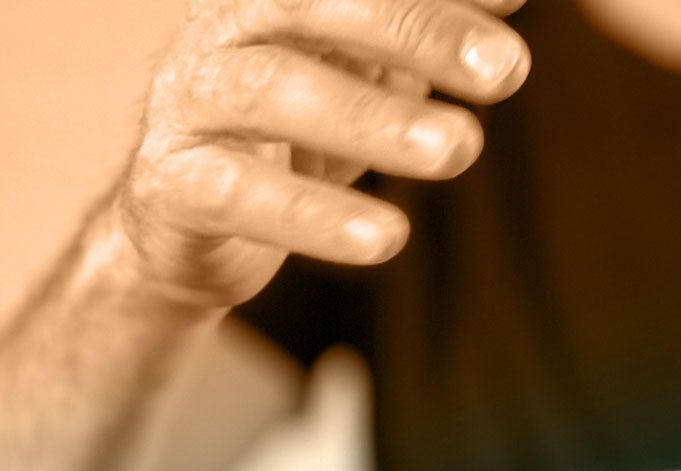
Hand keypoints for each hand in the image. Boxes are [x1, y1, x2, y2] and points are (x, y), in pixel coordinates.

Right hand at [108, 0, 529, 306]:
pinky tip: (388, 237)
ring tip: (461, 148)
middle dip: (418, 29)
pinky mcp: (173, 182)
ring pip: (272, 90)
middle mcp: (228, 21)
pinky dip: (315, 217)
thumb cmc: (302, 109)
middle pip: (315, 2)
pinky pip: (238, 193)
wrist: (190, 203)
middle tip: (508, 69)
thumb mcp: (375, 59)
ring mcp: (193, 97)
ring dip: (373, 121)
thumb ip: (436, 21)